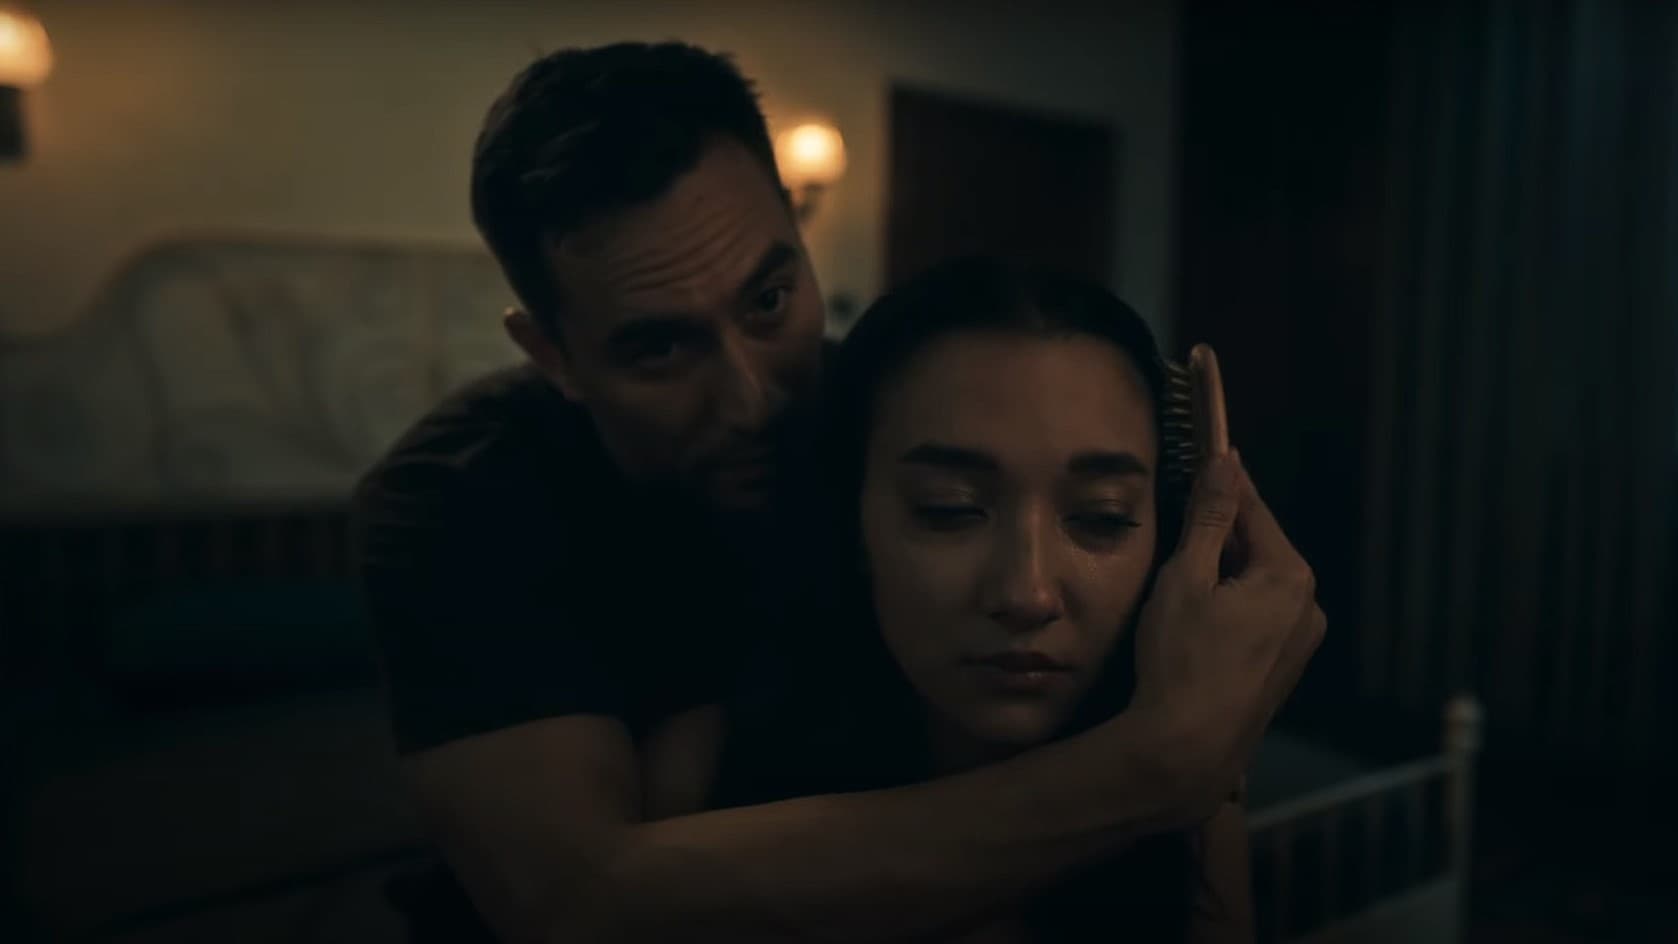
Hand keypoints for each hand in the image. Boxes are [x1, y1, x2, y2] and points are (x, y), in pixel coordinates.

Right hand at [1129, 451, 1325, 810]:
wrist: (1188, 747)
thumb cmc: (1182, 656)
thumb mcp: (1186, 577)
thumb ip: (1209, 518)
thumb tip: (1226, 462)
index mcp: (1290, 575)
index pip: (1255, 511)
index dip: (1225, 486)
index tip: (1207, 457)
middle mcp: (1310, 606)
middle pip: (1261, 549)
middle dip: (1223, 535)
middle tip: (1180, 523)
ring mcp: (1302, 643)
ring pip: (1260, 586)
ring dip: (1226, 573)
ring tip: (1183, 575)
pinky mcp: (1285, 670)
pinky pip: (1261, 618)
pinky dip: (1233, 606)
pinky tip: (1200, 619)